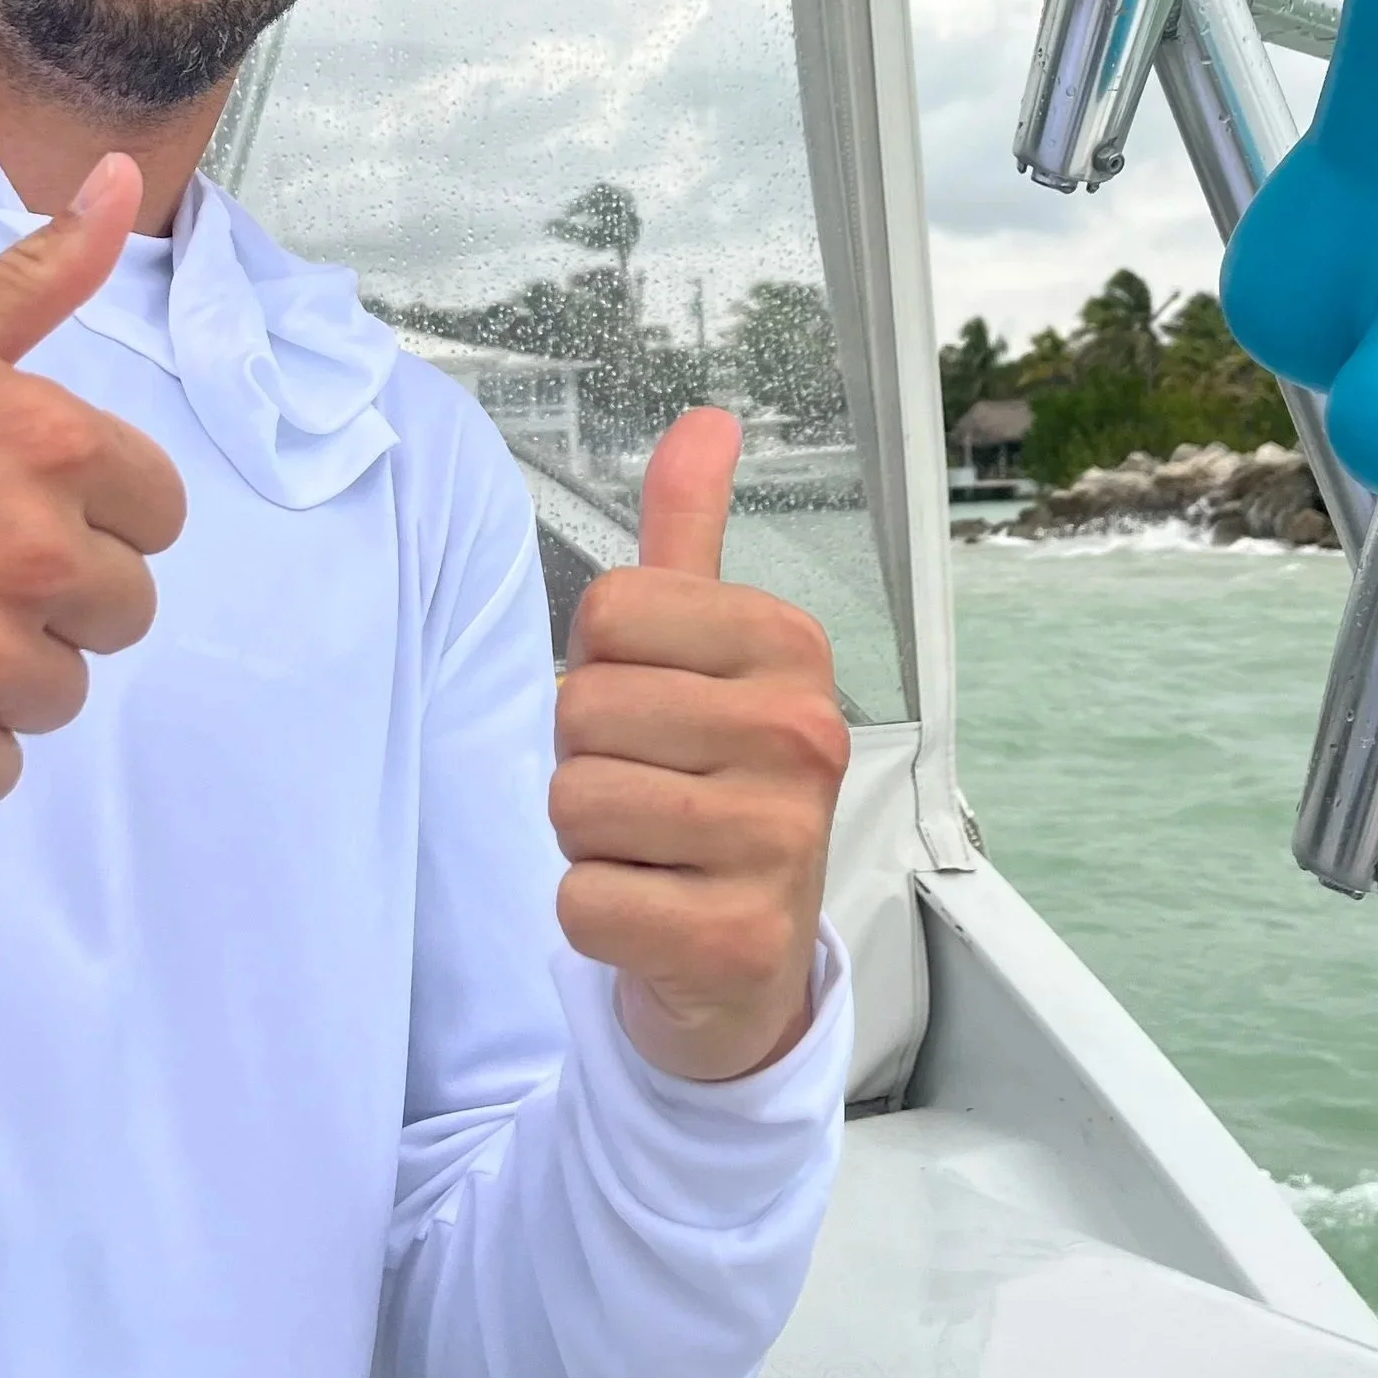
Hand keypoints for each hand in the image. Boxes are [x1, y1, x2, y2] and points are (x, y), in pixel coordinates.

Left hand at [551, 408, 848, 1083]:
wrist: (744, 959)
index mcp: (790, 646)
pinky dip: (595, 915)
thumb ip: (689, 532)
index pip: (606, 612)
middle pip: (581, 710)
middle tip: (651, 791)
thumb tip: (705, 418)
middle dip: (588, 759)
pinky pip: (582, 900)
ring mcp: (778, 839)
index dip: (600, 667)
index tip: (654, 711)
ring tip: (654, 850)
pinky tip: (654, 912)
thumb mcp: (705, 648)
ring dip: (589, 839)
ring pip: (575, 804)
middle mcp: (802, 734)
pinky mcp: (737, 937)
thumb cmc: (710, 780)